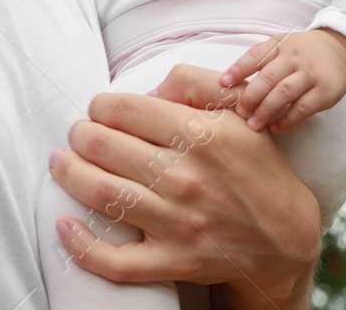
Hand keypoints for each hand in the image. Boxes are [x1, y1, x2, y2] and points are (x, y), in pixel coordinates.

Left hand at [48, 64, 318, 308]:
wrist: (284, 237)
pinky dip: (82, 246)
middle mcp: (187, 177)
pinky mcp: (173, 261)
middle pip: (104, 147)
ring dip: (69, 174)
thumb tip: (151, 87)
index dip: (102, 105)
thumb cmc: (256, 168)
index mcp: (202, 135)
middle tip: (79, 134)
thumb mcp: (240, 114)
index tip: (99, 110)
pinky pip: (115, 262)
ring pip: (101, 194)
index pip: (126, 109)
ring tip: (61, 163)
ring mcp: (178, 223)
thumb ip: (196, 84)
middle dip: (81, 135)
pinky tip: (65, 225)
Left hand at [219, 28, 345, 133]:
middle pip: (269, 77)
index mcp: (280, 44)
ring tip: (253, 125)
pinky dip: (287, 120)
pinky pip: (303, 108)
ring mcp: (311, 74)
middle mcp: (295, 57)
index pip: (256, 55)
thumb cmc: (302, 53)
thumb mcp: (283, 46)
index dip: (238, 69)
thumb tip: (228, 83)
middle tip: (239, 112)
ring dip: (266, 110)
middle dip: (251, 96)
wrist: (342, 53)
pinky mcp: (325, 92)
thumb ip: (260, 60)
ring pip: (284, 93)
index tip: (223, 84)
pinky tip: (275, 128)